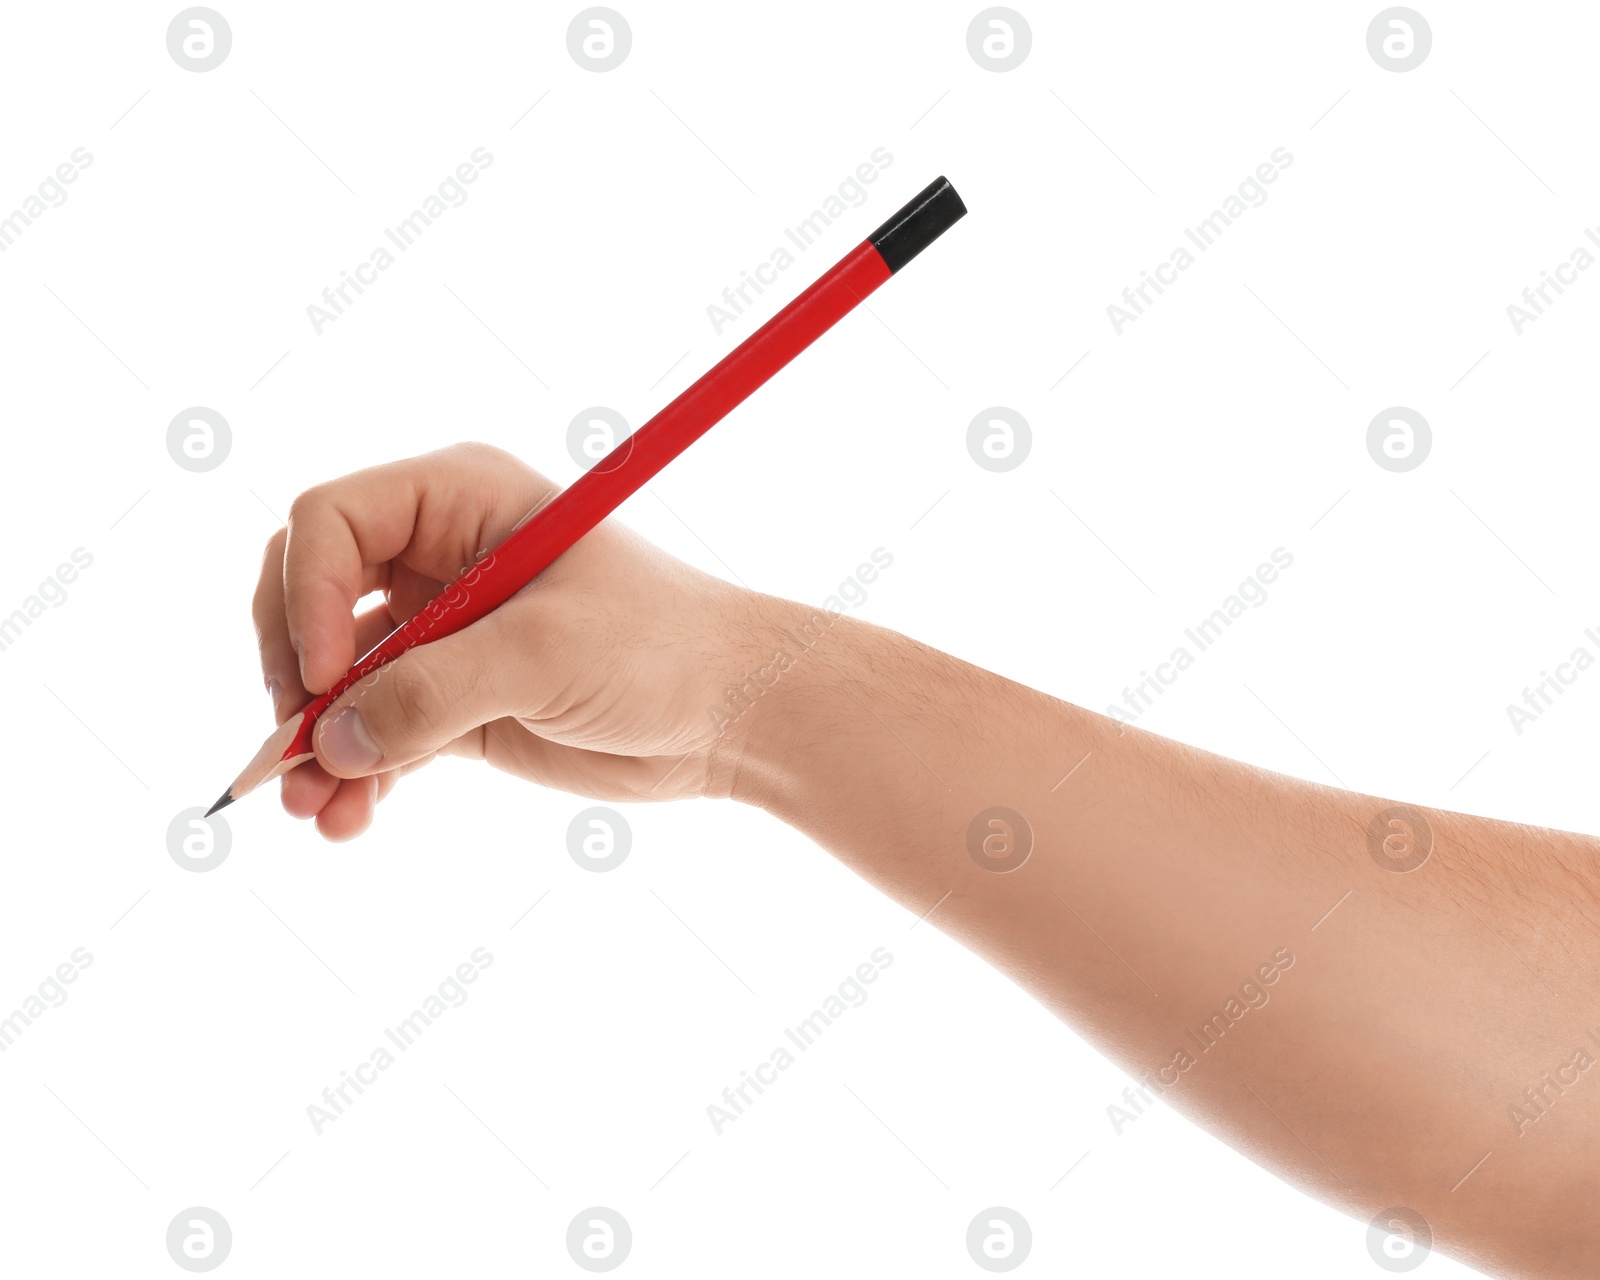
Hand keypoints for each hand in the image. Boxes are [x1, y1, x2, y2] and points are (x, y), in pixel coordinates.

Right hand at [253, 443, 774, 839]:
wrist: (730, 713)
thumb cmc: (660, 647)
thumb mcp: (544, 656)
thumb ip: (432, 693)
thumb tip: (330, 745)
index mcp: (459, 498)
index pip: (331, 524)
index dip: (306, 598)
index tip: (321, 680)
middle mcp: (436, 555)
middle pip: (309, 596)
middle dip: (293, 676)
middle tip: (294, 748)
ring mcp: (440, 631)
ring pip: (334, 679)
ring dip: (314, 744)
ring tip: (310, 810)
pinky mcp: (454, 699)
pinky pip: (375, 731)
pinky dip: (355, 774)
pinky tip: (349, 821)